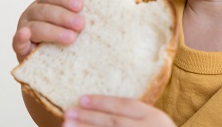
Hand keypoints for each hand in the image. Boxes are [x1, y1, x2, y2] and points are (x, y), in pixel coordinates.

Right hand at [12, 0, 84, 61]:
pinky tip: (25, 34)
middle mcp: (32, 13)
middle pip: (46, 11)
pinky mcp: (19, 47)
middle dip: (64, 17)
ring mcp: (24, 29)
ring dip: (54, 31)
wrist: (48, 63)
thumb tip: (99, 13)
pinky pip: (17, 42)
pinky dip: (20, 38)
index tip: (80, 6)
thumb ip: (77, 18)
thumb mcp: (70, 25)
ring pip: (36, 27)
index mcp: (44, 4)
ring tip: (71, 38)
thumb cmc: (64, 39)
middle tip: (80, 25)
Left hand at [62, 95, 176, 126]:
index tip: (81, 98)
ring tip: (66, 125)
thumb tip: (97, 108)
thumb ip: (134, 115)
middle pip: (113, 123)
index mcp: (154, 117)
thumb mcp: (154, 122)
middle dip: (88, 117)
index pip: (125, 105)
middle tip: (68, 113)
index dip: (102, 102)